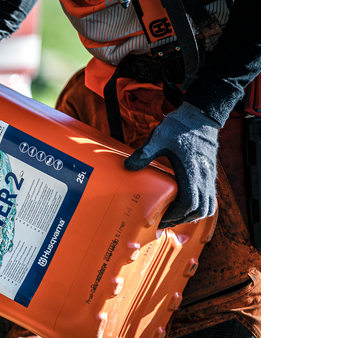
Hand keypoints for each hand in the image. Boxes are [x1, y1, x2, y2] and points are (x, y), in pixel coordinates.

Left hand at [124, 102, 219, 226]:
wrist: (200, 116)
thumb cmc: (180, 127)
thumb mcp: (158, 137)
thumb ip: (144, 153)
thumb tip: (127, 166)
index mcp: (191, 172)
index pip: (189, 203)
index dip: (176, 215)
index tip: (161, 219)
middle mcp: (204, 177)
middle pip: (199, 209)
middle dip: (182, 219)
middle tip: (164, 221)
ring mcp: (209, 176)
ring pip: (208, 206)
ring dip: (193, 215)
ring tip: (175, 216)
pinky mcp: (210, 174)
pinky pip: (210, 198)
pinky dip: (200, 207)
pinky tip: (185, 205)